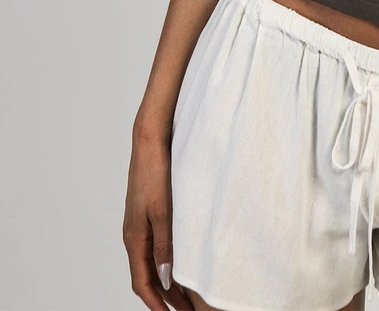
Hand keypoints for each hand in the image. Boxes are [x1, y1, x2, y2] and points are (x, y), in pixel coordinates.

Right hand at [123, 125, 192, 309]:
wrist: (150, 140)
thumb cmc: (155, 171)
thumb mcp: (162, 210)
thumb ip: (164, 244)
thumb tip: (166, 278)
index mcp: (134, 237)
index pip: (142, 282)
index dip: (157, 304)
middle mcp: (134, 235)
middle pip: (146, 277)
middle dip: (164, 298)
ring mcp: (140, 225)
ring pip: (151, 263)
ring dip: (167, 281)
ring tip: (188, 295)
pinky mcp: (148, 214)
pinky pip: (155, 247)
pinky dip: (167, 262)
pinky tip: (181, 263)